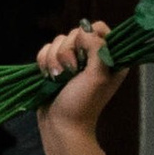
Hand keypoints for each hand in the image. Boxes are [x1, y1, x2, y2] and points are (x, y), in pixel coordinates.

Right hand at [35, 18, 123, 154]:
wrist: (61, 126)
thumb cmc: (83, 104)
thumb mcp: (98, 75)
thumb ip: (97, 48)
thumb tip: (85, 29)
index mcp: (109, 57)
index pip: (99, 28)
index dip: (88, 36)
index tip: (85, 53)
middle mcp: (91, 56)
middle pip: (75, 33)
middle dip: (68, 52)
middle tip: (72, 73)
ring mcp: (72, 61)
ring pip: (57, 41)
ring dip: (55, 60)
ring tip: (59, 79)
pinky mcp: (55, 66)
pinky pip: (45, 50)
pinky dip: (44, 63)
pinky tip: (49, 78)